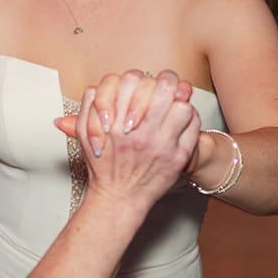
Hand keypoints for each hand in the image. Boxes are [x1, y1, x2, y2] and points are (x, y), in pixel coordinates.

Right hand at [54, 70, 198, 205]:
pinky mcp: (178, 157)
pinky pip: (193, 126)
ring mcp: (163, 144)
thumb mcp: (84, 130)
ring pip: (182, 105)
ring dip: (178, 102)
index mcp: (119, 121)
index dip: (139, 80)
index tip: (142, 87)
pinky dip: (189, 119)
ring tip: (171, 107)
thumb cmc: (102, 164)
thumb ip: (91, 101)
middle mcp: (142, 131)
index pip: (134, 80)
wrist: (118, 197)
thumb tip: (102, 85)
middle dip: (165, 82)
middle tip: (164, 88)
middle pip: (165, 85)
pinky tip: (179, 122)